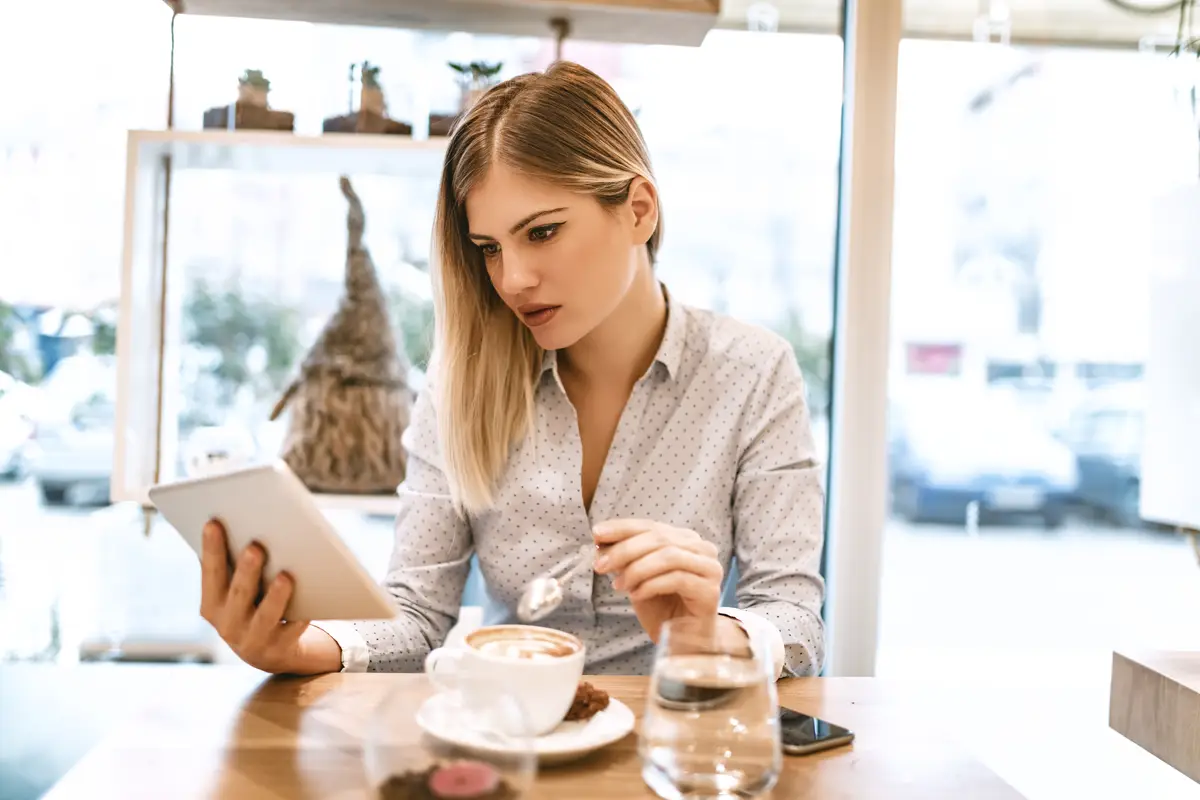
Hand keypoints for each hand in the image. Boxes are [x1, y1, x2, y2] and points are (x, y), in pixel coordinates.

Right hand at [199, 520, 340, 674]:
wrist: (269, 651)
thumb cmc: (251, 605)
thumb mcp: (233, 591)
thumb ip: (232, 566)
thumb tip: (243, 521)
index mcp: (211, 605)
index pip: (210, 573)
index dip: (211, 549)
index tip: (213, 522)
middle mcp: (228, 625)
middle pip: (239, 594)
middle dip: (246, 571)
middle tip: (255, 547)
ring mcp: (253, 639)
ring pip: (265, 616)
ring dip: (275, 596)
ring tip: (285, 576)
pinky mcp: (279, 648)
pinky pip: (293, 630)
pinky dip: (301, 616)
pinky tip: (312, 599)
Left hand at [592, 519, 722, 642]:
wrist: (684, 642)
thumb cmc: (662, 607)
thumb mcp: (637, 577)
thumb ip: (625, 557)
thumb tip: (600, 541)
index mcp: (685, 539)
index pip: (651, 526)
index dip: (623, 528)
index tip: (597, 533)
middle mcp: (702, 549)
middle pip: (660, 539)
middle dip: (625, 550)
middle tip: (601, 565)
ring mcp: (709, 569)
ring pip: (669, 556)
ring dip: (637, 569)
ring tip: (619, 585)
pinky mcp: (709, 591)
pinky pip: (677, 579)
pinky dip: (651, 585)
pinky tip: (636, 595)